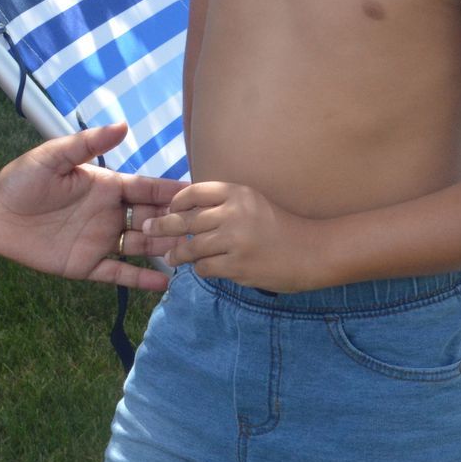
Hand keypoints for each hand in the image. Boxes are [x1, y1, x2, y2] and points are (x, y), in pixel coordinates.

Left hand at [0, 124, 183, 291]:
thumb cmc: (22, 180)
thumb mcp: (53, 157)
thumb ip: (87, 144)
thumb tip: (123, 125)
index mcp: (107, 186)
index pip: (148, 189)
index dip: (172, 191)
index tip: (201, 194)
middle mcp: (109, 214)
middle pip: (152, 219)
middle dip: (176, 223)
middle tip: (204, 230)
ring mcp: (100, 241)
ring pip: (142, 247)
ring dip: (165, 250)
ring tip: (191, 255)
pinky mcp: (85, 265)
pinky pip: (118, 273)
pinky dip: (141, 280)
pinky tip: (164, 285)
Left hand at [144, 180, 323, 291]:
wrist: (312, 251)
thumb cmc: (280, 226)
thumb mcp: (253, 202)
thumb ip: (224, 203)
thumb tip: (187, 210)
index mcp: (237, 193)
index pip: (194, 192)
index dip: (176, 201)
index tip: (169, 209)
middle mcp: (234, 213)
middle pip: (186, 220)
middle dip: (162, 226)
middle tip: (148, 230)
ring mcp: (235, 240)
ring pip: (192, 247)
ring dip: (178, 254)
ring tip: (171, 258)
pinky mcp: (238, 265)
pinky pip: (206, 268)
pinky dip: (200, 269)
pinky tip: (201, 269)